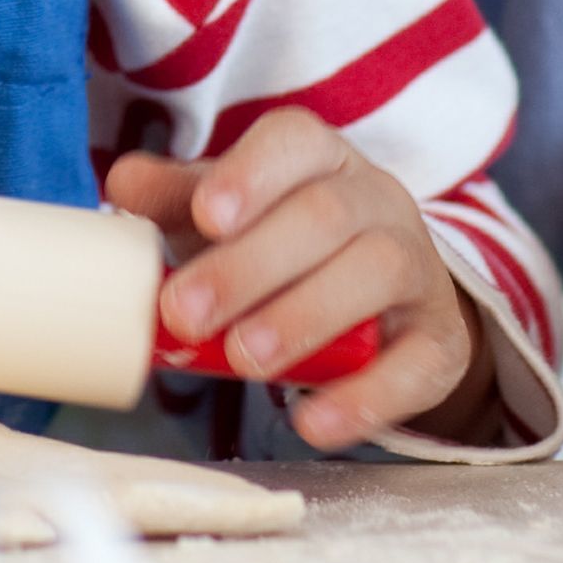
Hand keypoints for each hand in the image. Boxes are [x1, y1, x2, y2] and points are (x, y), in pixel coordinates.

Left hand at [105, 107, 491, 452]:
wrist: (386, 306)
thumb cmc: (285, 245)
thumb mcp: (231, 214)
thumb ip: (178, 197)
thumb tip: (122, 184)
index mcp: (320, 157)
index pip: (295, 142)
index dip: (251, 174)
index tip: (206, 215)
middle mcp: (377, 199)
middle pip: (325, 216)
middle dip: (251, 266)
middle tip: (186, 314)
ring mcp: (418, 269)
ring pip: (377, 273)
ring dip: (305, 316)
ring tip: (242, 359)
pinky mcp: (440, 343)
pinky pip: (416, 364)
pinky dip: (365, 396)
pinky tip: (309, 420)